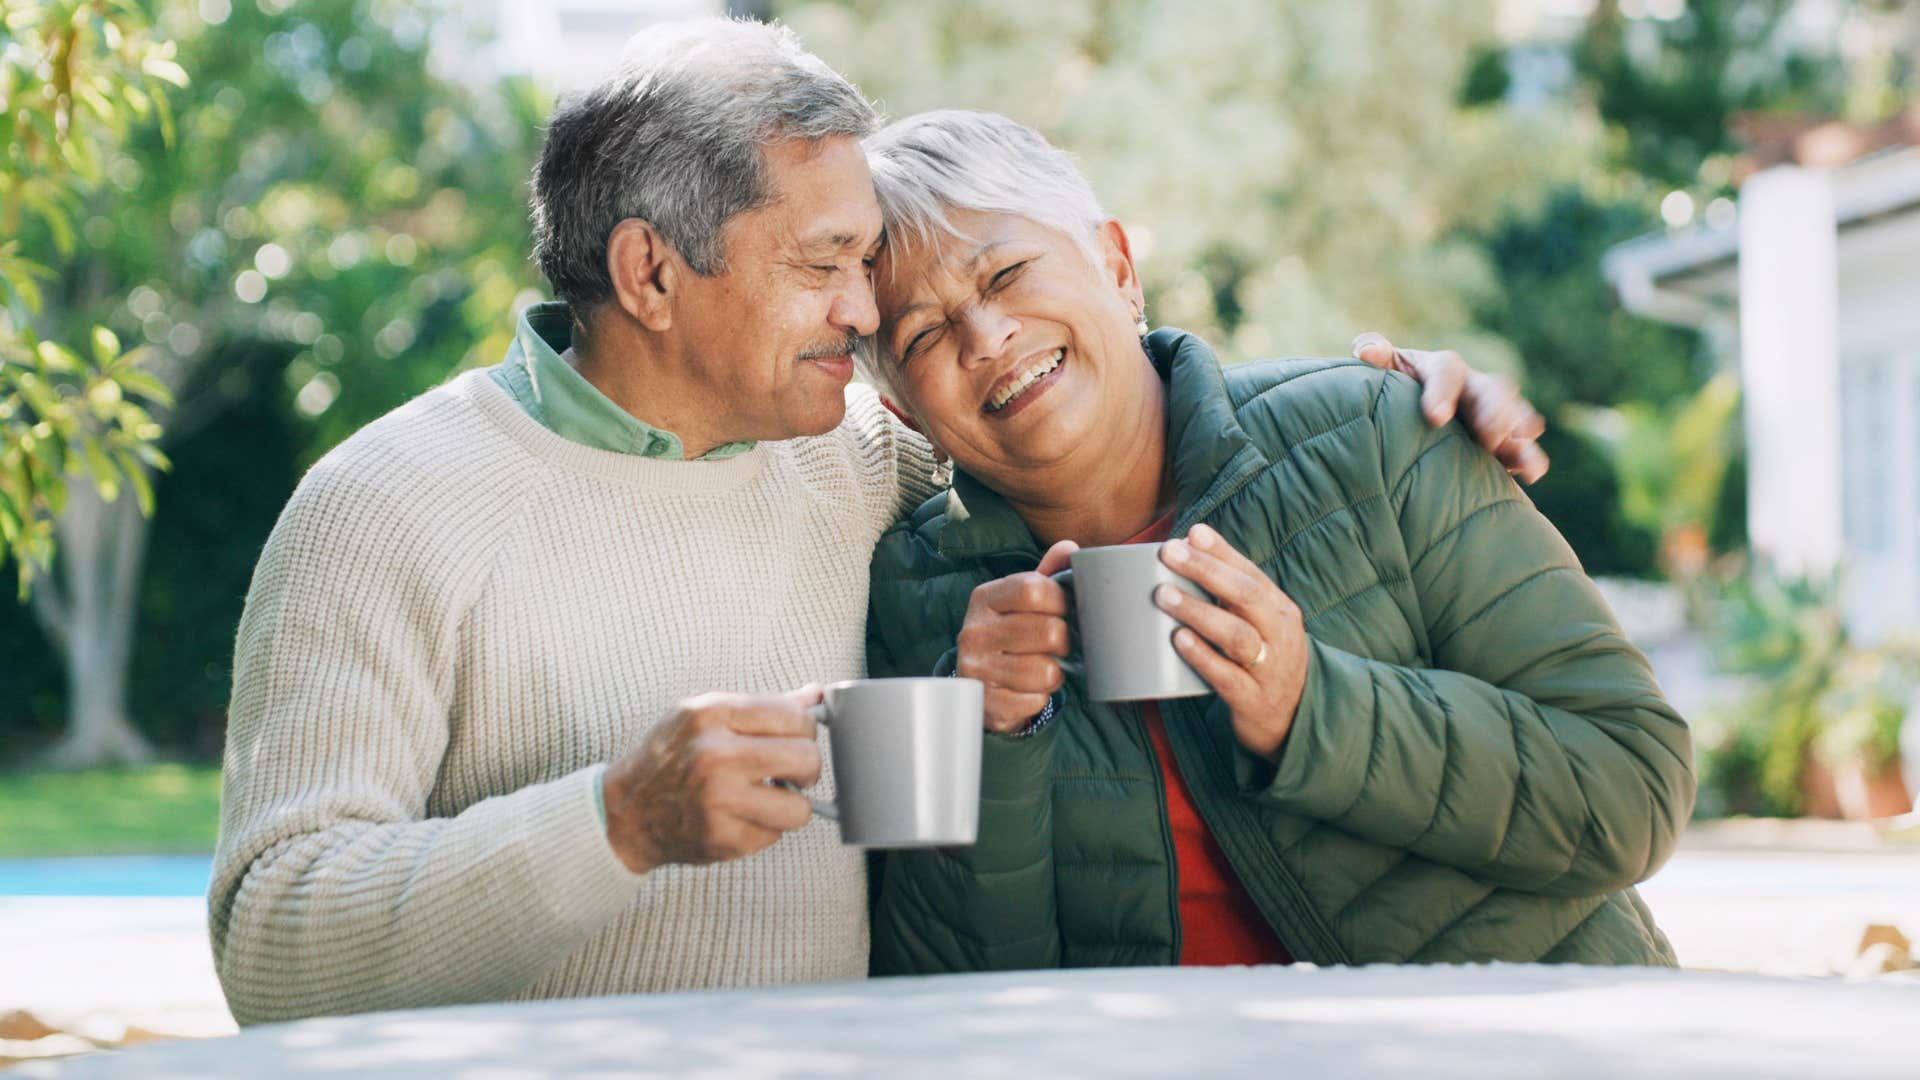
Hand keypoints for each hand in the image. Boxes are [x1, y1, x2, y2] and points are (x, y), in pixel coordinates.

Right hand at [601, 687, 823, 873]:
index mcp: (712, 714)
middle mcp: (714, 754)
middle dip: (807, 768)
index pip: (795, 717)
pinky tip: (739, 817)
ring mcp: (718, 800)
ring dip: (789, 806)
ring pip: (800, 808)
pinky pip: (774, 835)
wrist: (626, 810)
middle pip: (806, 759)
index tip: (796, 739)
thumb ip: (763, 706)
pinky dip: (763, 829)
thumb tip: (816, 695)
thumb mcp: (704, 714)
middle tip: (791, 772)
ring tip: (767, 797)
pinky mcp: (721, 838)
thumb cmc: (670, 757)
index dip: (805, 730)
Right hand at [956, 539, 1077, 732]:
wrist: (978, 681)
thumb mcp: (1023, 601)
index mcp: (985, 598)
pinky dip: (1039, 698)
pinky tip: (1027, 689)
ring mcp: (976, 669)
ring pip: (1046, 671)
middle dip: (1064, 641)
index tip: (1064, 610)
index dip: (1060, 600)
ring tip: (1043, 667)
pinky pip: (1035, 701)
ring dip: (1054, 673)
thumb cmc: (1010, 633)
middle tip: (1058, 644)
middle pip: (1048, 631)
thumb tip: (1070, 548)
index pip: (1033, 589)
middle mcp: (974, 631)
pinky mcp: (985, 702)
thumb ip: (1048, 573)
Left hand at [1155, 524, 1306, 759]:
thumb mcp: (1260, 626)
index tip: (1193, 533)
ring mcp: (1269, 669)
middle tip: (1171, 553)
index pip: (1252, 574)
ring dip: (1198, 611)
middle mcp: (1280, 636)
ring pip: (1237, 635)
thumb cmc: (1264, 662)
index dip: (1222, 552)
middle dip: (1207, 571)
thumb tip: (1186, 553)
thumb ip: (1231, 597)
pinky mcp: (1253, 700)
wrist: (1293, 721)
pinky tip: (1179, 640)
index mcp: (1280, 611)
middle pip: (1247, 596)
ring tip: (1164, 595)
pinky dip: (1202, 656)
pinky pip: (1227, 676)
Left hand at [1352, 331, 1549, 483]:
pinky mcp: (1503, 443)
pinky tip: (1529, 475)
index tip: (1435, 418)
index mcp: (1440, 370)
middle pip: (1492, 390)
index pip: (1447, 370)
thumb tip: (1366, 351)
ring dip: (1519, 433)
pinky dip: (1530, 458)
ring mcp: (1492, 414)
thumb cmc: (1390, 395)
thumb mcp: (1382, 375)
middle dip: (1494, 411)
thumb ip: (1375, 356)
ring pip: (1516, 414)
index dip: (1443, 391)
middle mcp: (1472, 387)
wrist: (1402, 424)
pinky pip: (1525, 446)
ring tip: (1520, 454)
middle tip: (1490, 436)